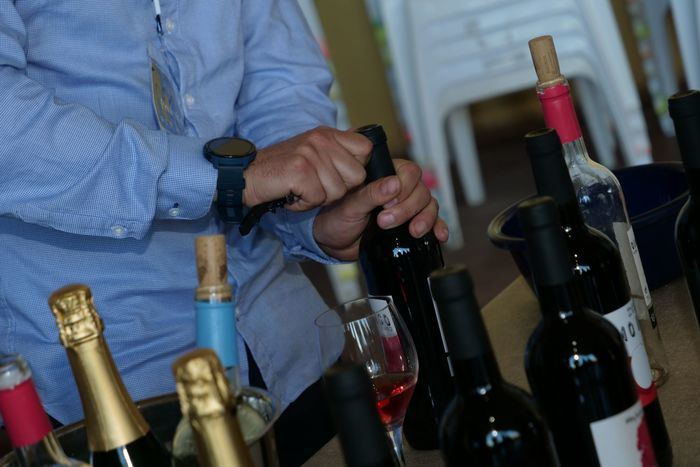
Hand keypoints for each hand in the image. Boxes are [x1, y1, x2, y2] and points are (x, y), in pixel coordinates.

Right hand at [242, 127, 371, 210]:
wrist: (245, 176)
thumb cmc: (281, 171)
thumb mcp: (312, 154)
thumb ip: (337, 154)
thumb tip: (364, 164)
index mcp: (328, 134)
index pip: (366, 149)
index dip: (356, 169)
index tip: (336, 175)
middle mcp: (321, 139)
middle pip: (356, 176)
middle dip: (338, 190)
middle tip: (314, 186)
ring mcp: (310, 154)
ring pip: (338, 192)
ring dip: (318, 199)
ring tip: (300, 189)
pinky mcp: (300, 171)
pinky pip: (318, 199)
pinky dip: (303, 205)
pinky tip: (291, 195)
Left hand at [314, 159, 448, 260]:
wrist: (334, 243)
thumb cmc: (337, 218)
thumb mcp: (350, 206)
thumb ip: (371, 194)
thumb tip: (394, 183)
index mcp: (384, 174)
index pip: (408, 171)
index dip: (403, 188)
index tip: (386, 204)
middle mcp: (400, 188)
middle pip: (421, 190)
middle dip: (408, 208)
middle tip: (385, 222)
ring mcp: (408, 206)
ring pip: (429, 204)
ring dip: (425, 218)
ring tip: (412, 232)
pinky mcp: (411, 223)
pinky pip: (433, 222)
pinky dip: (438, 227)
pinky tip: (439, 236)